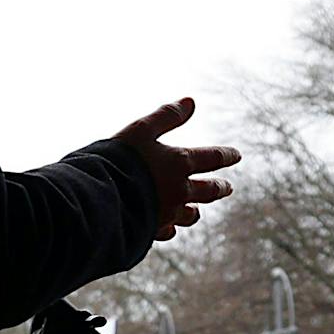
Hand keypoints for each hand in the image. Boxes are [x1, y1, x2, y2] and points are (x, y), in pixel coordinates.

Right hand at [113, 98, 240, 241]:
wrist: (98, 199)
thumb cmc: (117, 160)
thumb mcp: (139, 130)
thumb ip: (165, 117)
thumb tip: (190, 101)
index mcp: (179, 163)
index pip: (212, 158)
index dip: (226, 155)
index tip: (236, 155)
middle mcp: (179, 190)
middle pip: (209, 190)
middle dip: (219, 187)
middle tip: (228, 187)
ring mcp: (166, 213)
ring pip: (190, 215)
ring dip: (195, 211)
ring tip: (196, 211)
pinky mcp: (150, 230)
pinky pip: (166, 232)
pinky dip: (169, 228)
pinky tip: (167, 228)